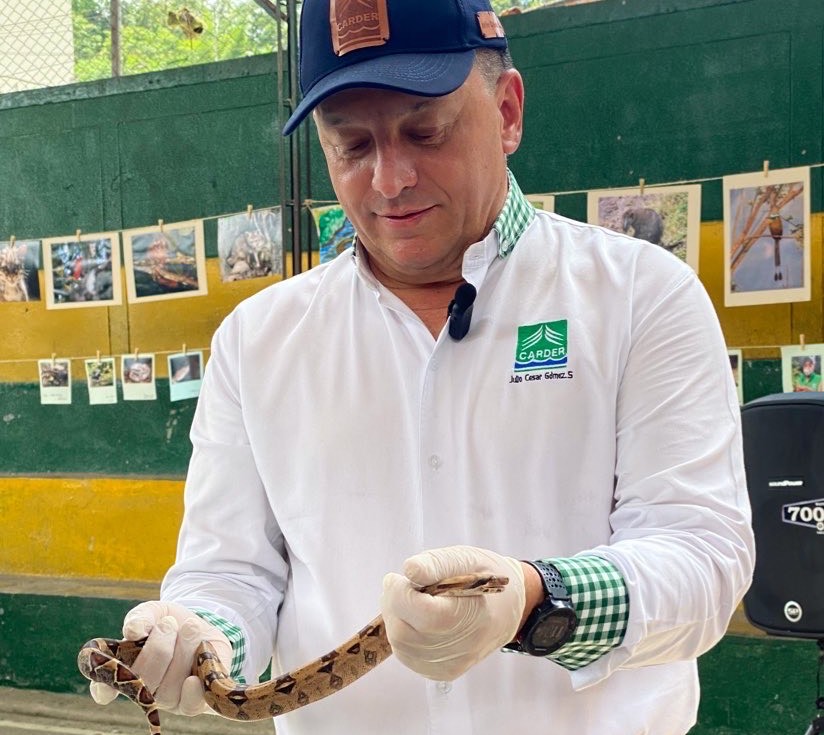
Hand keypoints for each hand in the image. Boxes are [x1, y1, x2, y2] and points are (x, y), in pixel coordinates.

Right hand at [89, 601, 231, 715]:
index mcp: (126, 670)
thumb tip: (132, 631)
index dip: (104, 689)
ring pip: (167, 689)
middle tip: (168, 624)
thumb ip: (142, 617)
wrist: (205, 625)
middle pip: (142, 681)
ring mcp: (170, 698)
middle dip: (158, 647)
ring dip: (182, 651)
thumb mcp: (155, 612)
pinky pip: (190, 706)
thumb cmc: (173, 621)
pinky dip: (192, 691)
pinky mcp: (195, 701)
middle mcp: (144, 690)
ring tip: (190, 628)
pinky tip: (195, 676)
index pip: (104, 689)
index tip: (106, 684)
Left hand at [381, 545, 525, 680]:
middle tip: (401, 585)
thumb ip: (437, 563)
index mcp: (475, 616)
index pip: (426, 615)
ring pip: (401, 643)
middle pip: (406, 632)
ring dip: (396, 617)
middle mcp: (464, 648)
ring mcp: (451, 664)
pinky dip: (402, 631)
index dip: (402, 594)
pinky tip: (415, 617)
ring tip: (409, 599)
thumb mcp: (466, 558)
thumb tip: (409, 569)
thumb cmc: (485, 577)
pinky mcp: (441, 672)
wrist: (506, 609)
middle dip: (394, 604)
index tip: (399, 577)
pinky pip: (406, 653)